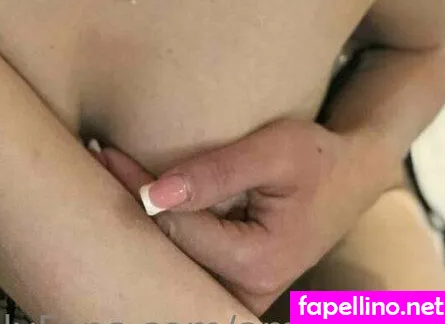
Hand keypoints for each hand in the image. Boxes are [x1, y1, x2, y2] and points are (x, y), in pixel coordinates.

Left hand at [88, 118, 394, 314]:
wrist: (353, 174)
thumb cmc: (316, 157)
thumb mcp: (273, 152)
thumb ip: (216, 173)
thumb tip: (153, 194)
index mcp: (256, 263)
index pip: (173, 225)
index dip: (134, 186)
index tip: (103, 150)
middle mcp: (246, 291)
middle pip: (166, 250)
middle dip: (125, 209)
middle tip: (91, 163)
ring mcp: (240, 293)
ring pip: (172, 259)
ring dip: (138, 218)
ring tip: (103, 174)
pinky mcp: (235, 282)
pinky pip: (186, 258)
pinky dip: (160, 227)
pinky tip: (135, 194)